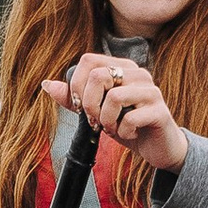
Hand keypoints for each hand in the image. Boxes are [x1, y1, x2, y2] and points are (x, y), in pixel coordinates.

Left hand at [44, 52, 187, 176]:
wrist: (157, 147)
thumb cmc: (127, 125)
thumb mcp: (96, 111)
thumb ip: (74, 98)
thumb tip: (48, 85)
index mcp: (122, 67)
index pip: (88, 60)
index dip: (76, 85)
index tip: (80, 107)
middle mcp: (138, 73)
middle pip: (98, 76)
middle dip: (89, 105)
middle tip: (95, 122)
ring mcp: (151, 91)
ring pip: (114, 97)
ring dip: (106, 120)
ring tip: (113, 128)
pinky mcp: (160, 111)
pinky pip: (130, 118)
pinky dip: (123, 132)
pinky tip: (130, 133)